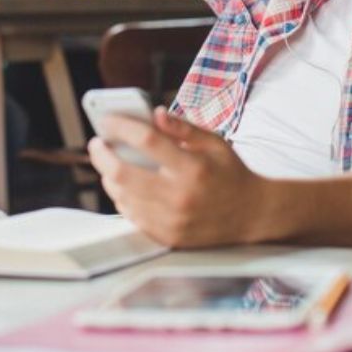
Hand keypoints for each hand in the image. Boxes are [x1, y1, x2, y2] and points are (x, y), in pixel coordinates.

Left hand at [87, 107, 264, 247]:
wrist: (253, 216)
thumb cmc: (232, 174)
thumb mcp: (215, 143)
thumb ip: (183, 128)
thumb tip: (154, 114)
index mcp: (193, 167)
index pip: (147, 140)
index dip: (122, 127)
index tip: (107, 121)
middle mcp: (180, 196)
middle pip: (123, 174)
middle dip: (102, 155)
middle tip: (97, 144)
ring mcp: (172, 221)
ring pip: (122, 197)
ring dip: (109, 177)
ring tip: (110, 164)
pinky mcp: (169, 237)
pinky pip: (132, 217)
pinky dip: (123, 199)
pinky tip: (125, 187)